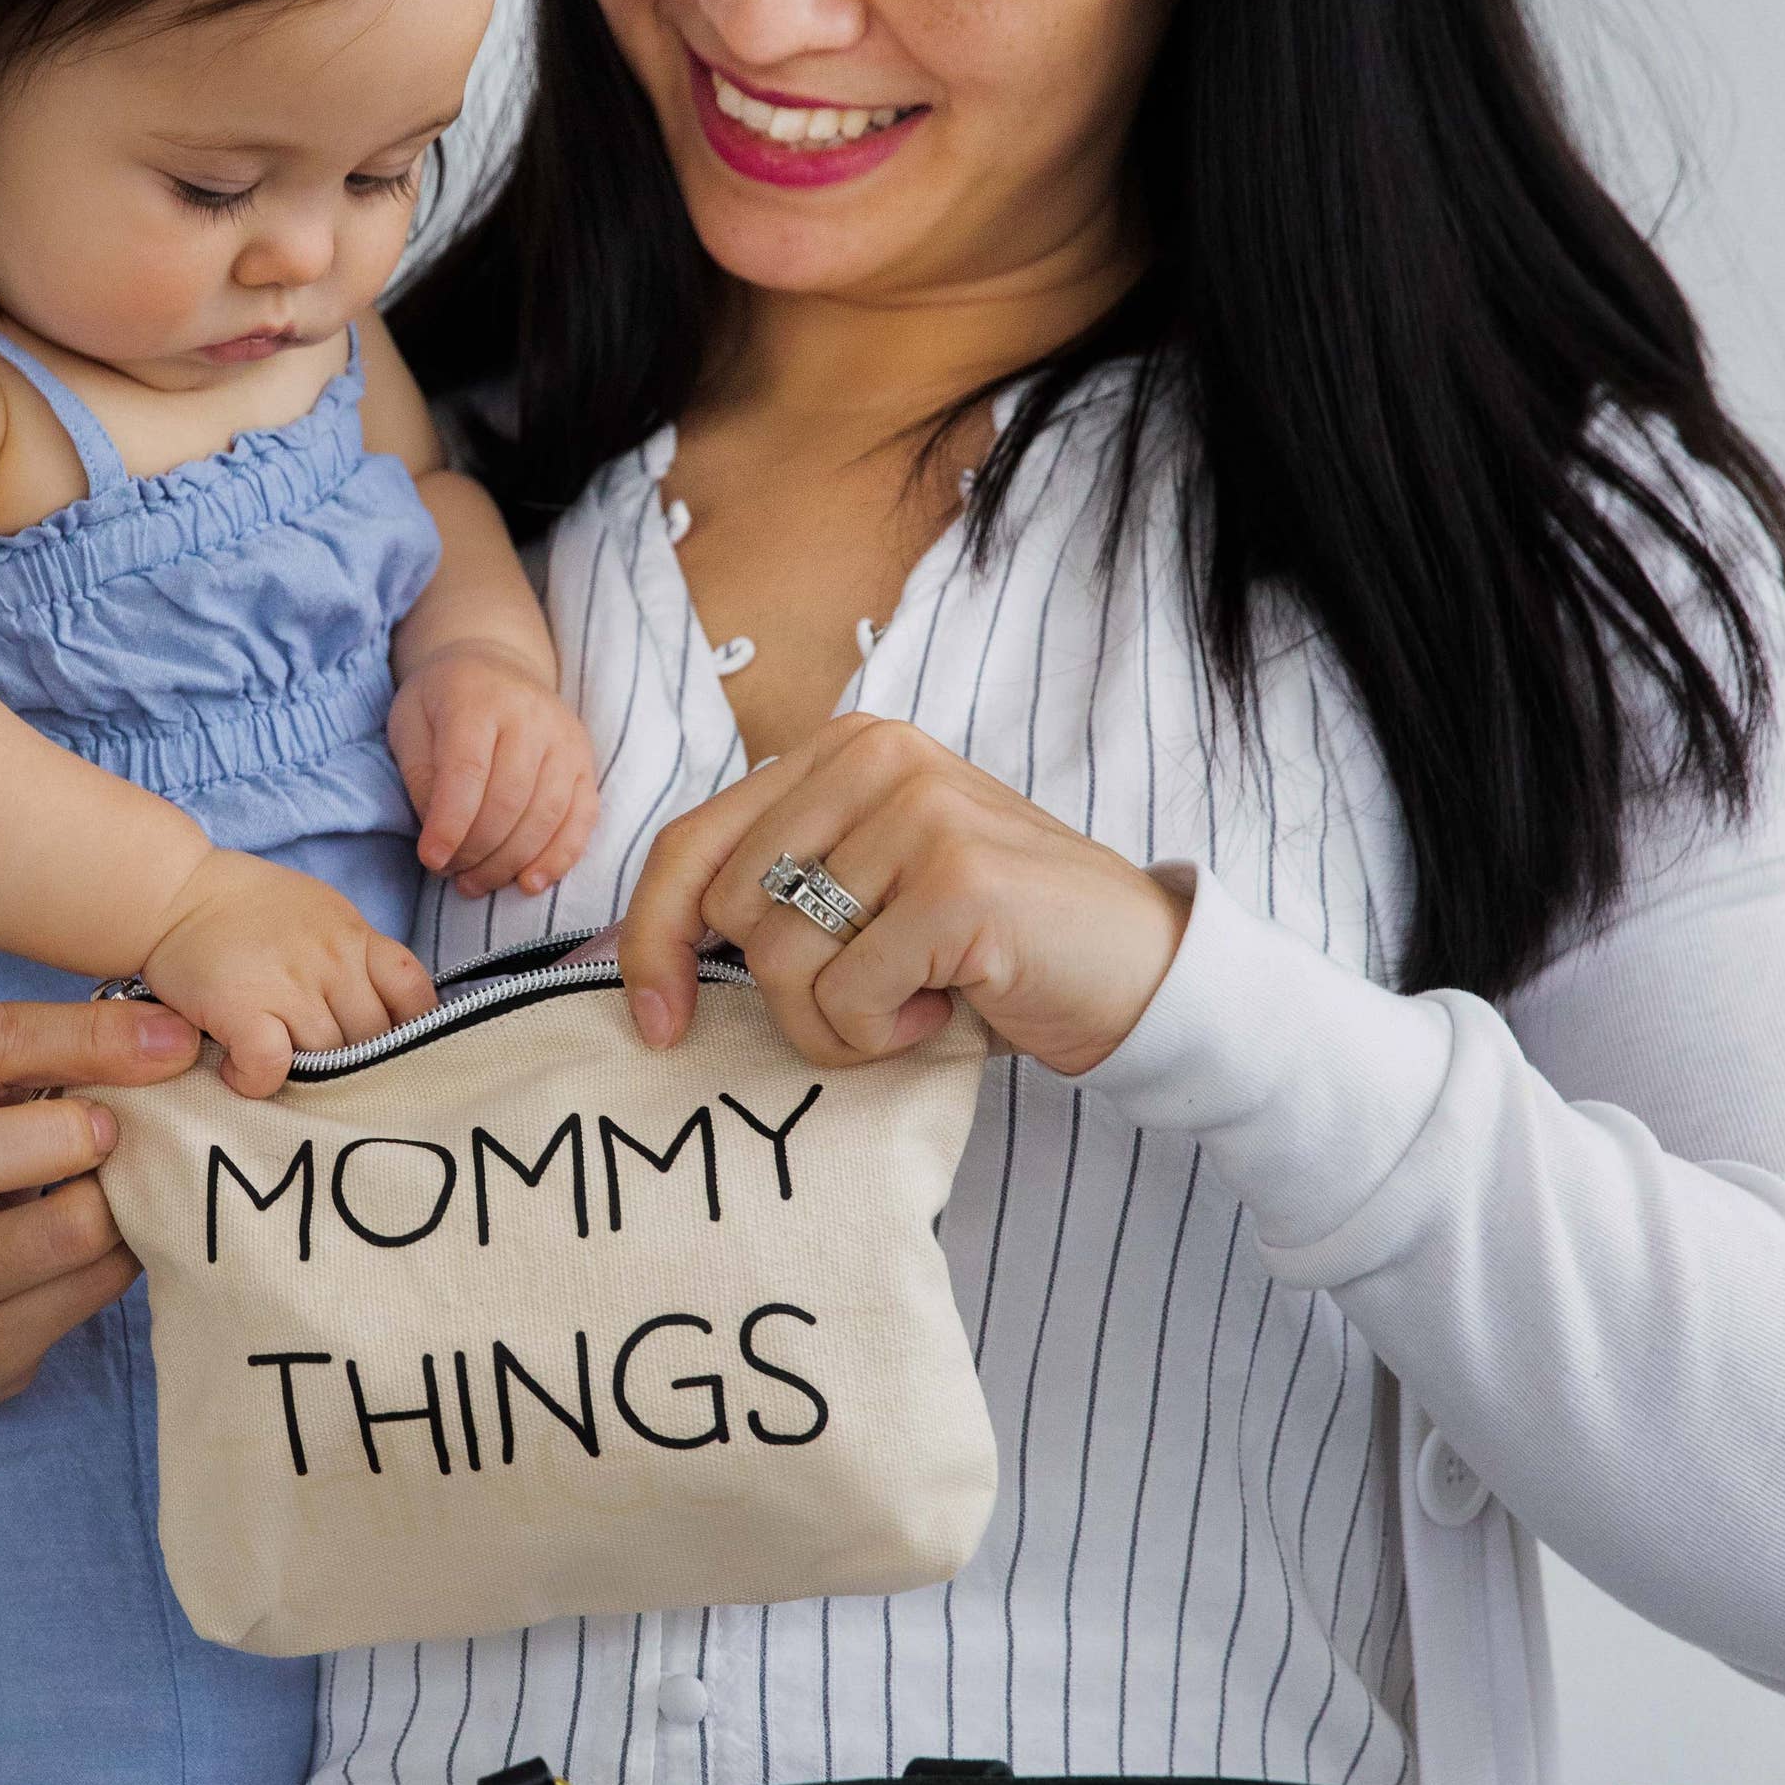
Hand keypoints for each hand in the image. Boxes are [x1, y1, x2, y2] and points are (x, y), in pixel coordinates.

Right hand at [0, 994, 202, 1425]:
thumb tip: (142, 1031)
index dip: (86, 1034)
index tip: (165, 1037)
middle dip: (75, 1129)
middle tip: (115, 1129)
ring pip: (55, 1234)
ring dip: (117, 1197)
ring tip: (124, 1181)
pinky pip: (85, 1294)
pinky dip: (123, 1252)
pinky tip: (119, 1235)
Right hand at [139, 847, 434, 1099]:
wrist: (174, 892)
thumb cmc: (246, 908)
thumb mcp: (320, 914)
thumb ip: (353, 956)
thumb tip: (382, 1012)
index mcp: (354, 936)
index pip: (414, 993)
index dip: (410, 1029)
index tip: (389, 1047)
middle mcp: (331, 960)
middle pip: (374, 1037)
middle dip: (355, 1062)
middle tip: (324, 1072)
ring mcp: (289, 984)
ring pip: (329, 1059)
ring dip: (306, 1077)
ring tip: (278, 1068)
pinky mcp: (242, 1006)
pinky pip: (272, 1066)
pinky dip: (258, 1081)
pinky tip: (240, 1071)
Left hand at [389, 642, 601, 897]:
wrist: (494, 666)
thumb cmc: (442, 702)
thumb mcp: (409, 724)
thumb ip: (421, 776)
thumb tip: (442, 835)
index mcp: (477, 699)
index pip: (468, 772)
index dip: (450, 824)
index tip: (432, 860)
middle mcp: (530, 715)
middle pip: (509, 801)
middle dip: (477, 850)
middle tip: (450, 874)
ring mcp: (565, 739)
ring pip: (545, 816)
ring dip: (509, 862)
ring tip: (476, 884)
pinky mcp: (586, 762)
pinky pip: (582, 819)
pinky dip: (558, 858)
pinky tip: (529, 883)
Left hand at [618, 713, 1188, 1075]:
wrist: (1141, 972)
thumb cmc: (993, 944)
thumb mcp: (871, 889)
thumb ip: (779, 886)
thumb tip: (643, 962)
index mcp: (842, 749)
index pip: (690, 845)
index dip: (650, 940)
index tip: (654, 1022)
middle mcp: (877, 759)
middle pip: (731, 915)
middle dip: (784, 996)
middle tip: (872, 1001)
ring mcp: (919, 814)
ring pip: (782, 963)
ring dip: (840, 1024)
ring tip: (916, 1003)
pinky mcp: (956, 882)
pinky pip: (849, 998)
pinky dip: (887, 1034)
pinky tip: (950, 1006)